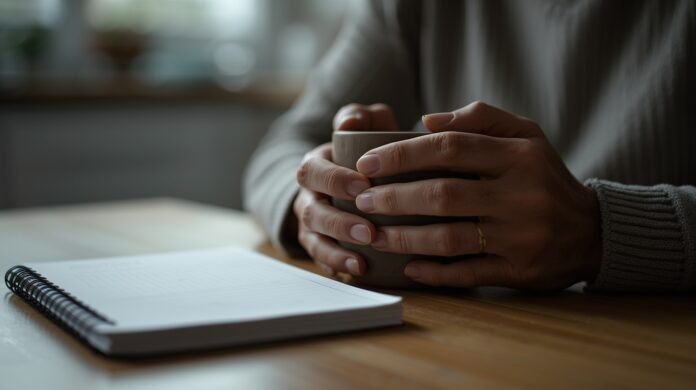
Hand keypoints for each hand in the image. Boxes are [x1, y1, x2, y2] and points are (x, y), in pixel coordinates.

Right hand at [293, 103, 399, 275]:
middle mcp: (307, 197)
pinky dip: (335, 268)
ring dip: (335, 253)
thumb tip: (350, 123)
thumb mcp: (362, 127)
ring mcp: (311, 225)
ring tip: (361, 263)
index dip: (334, 180)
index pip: (314, 172)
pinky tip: (355, 274)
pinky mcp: (321, 246)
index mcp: (314, 166)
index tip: (364, 186)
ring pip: (314, 241)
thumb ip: (359, 116)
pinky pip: (322, 261)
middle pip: (311, 212)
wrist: (354, 179)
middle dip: (338, 224)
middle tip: (369, 232)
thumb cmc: (364, 151)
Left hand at [354, 101, 601, 289]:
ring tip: (373, 235)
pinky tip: (408, 267)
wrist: (591, 231)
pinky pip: (467, 273)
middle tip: (362, 200)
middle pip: (442, 195)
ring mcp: (519, 237)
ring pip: (448, 239)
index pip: (450, 148)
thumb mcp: (526, 135)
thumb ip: (479, 119)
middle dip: (394, 198)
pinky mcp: (518, 270)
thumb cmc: (544, 176)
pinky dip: (434, 272)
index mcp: (518, 157)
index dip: (403, 154)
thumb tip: (427, 120)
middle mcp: (520, 196)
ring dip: (403, 238)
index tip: (367, 162)